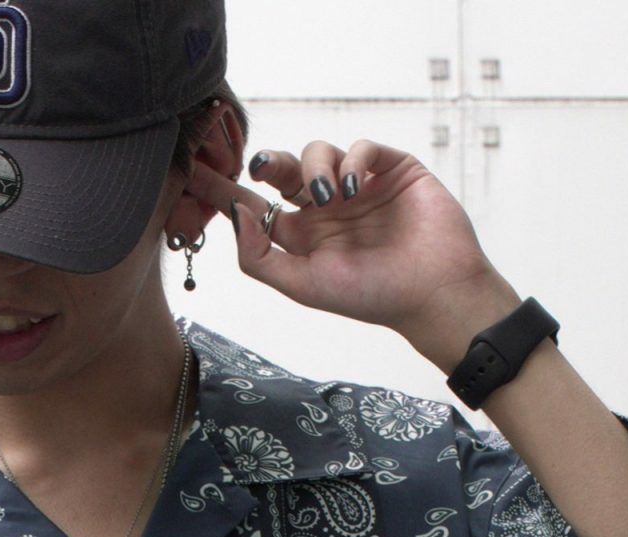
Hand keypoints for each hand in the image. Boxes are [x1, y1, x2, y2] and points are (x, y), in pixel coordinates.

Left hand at [185, 142, 518, 368]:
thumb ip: (261, 257)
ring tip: (330, 197)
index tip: (194, 172)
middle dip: (270, 162)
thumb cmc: (372, 296)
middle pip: (285, 170)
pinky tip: (354, 187)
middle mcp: (326, 208)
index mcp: (302, 237)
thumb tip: (234, 213)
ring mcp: (358, 186)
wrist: (433, 292)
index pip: (257, 206)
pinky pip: (363, 148)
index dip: (227, 189)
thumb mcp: (304, 286)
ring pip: (320, 153)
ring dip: (316, 167)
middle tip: (262, 167)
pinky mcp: (392, 169)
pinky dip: (354, 161)